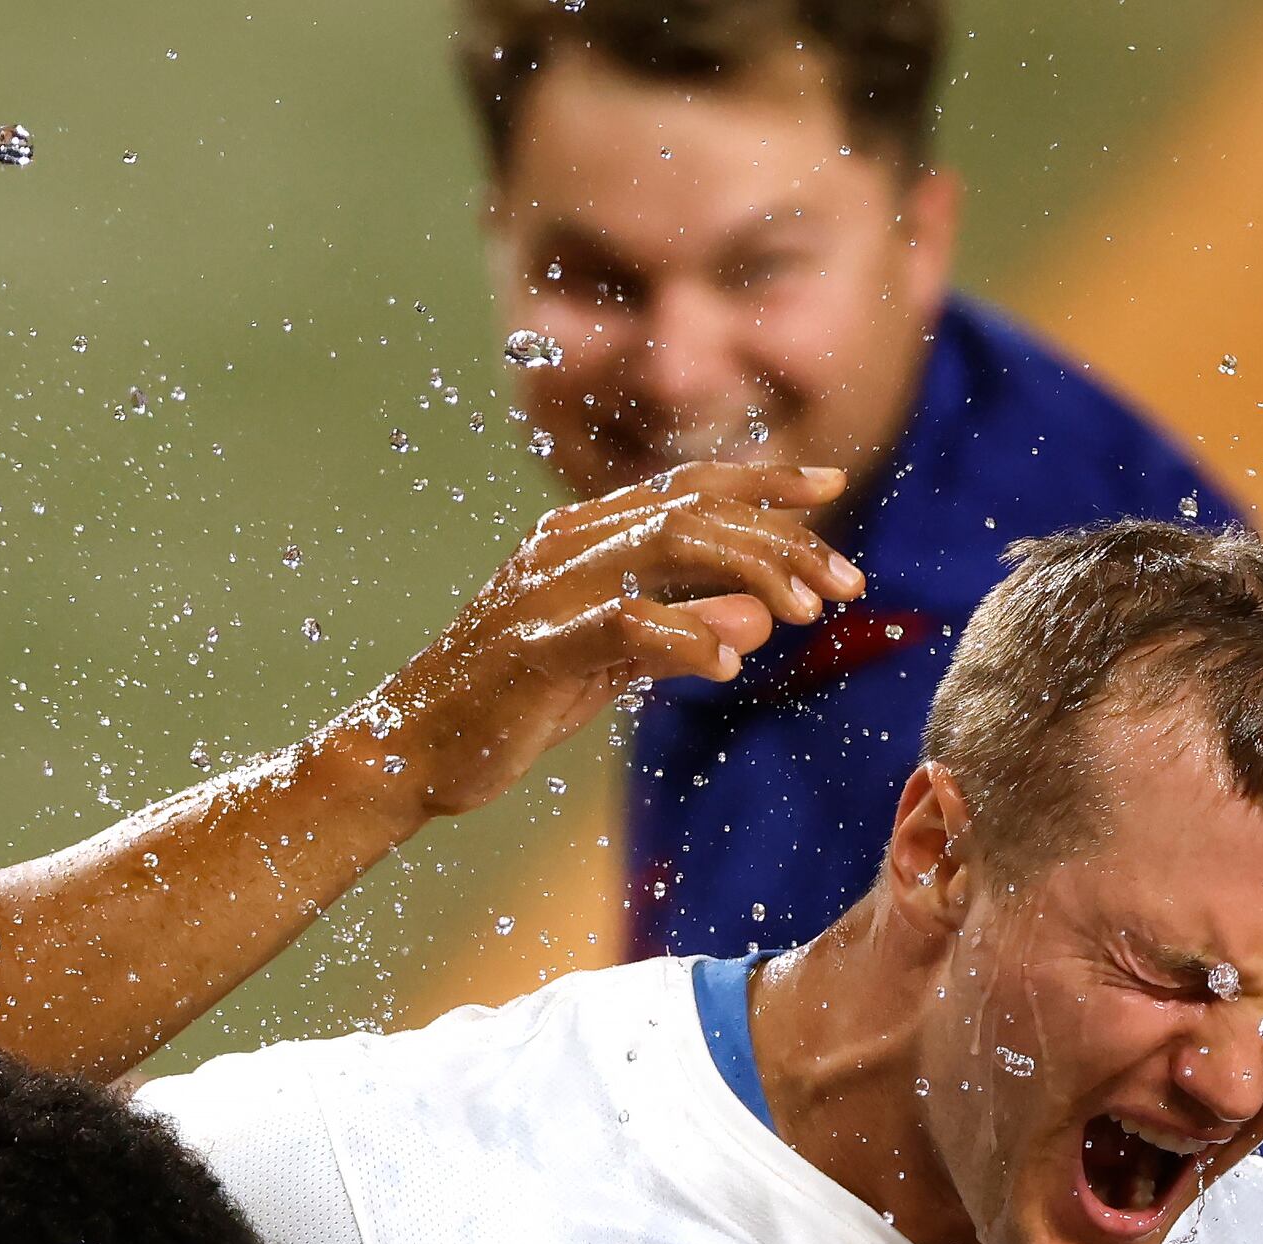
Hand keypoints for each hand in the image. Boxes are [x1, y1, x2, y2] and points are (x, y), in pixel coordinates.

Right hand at [344, 460, 858, 816]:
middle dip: (783, 540)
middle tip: (848, 581)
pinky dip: (684, 637)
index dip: (763, 479)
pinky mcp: (535, 645)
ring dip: (751, 572)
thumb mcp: (612, 662)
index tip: (833, 483)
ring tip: (807, 611)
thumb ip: (681, 632)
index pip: (687, 487)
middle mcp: (568, 543)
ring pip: (668, 545)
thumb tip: (760, 619)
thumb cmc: (515, 701)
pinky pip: (623, 624)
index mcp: (584, 534)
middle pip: (695, 510)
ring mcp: (548, 588)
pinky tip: (729, 665)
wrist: (414, 745)